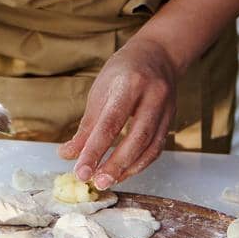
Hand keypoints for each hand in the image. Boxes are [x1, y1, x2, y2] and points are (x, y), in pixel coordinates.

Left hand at [58, 37, 179, 189]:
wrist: (158, 55)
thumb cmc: (123, 72)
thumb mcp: (100, 91)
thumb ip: (86, 126)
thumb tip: (67, 155)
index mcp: (129, 83)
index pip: (111, 122)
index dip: (95, 150)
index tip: (80, 171)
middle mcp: (152, 95)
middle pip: (136, 137)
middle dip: (116, 164)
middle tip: (96, 182)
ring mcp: (166, 108)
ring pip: (150, 146)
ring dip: (128, 168)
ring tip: (108, 181)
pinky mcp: (171, 120)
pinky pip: (157, 148)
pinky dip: (140, 164)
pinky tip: (124, 172)